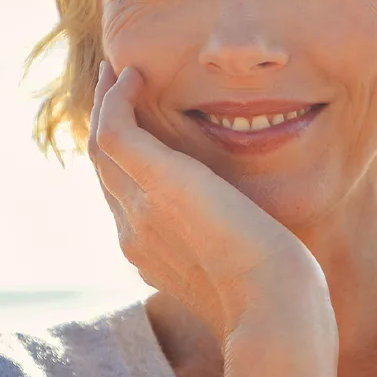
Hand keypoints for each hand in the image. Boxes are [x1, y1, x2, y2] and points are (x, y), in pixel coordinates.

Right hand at [89, 61, 325, 342]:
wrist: (273, 307)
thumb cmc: (275, 295)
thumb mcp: (242, 267)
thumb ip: (228, 246)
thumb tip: (244, 233)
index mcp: (150, 253)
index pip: (123, 196)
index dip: (126, 158)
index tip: (139, 123)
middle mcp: (133, 233)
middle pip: (104, 168)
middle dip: (107, 122)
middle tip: (116, 82)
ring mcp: (138, 210)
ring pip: (100, 145)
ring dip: (105, 101)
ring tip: (119, 69)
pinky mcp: (157, 184)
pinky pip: (114, 130)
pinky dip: (118, 99)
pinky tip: (138, 75)